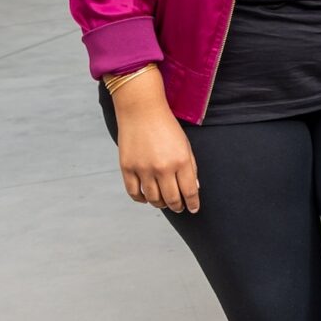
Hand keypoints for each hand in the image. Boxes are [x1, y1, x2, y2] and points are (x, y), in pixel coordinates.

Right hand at [112, 73, 199, 212]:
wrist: (142, 111)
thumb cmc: (166, 127)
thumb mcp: (185, 145)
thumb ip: (191, 167)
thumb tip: (193, 189)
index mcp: (181, 161)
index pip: (189, 191)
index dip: (192, 204)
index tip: (193, 209)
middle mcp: (162, 168)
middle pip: (171, 199)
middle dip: (177, 206)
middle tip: (179, 208)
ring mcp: (143, 169)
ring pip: (153, 199)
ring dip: (160, 204)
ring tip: (164, 203)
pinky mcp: (127, 168)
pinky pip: (134, 193)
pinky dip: (141, 199)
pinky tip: (147, 198)